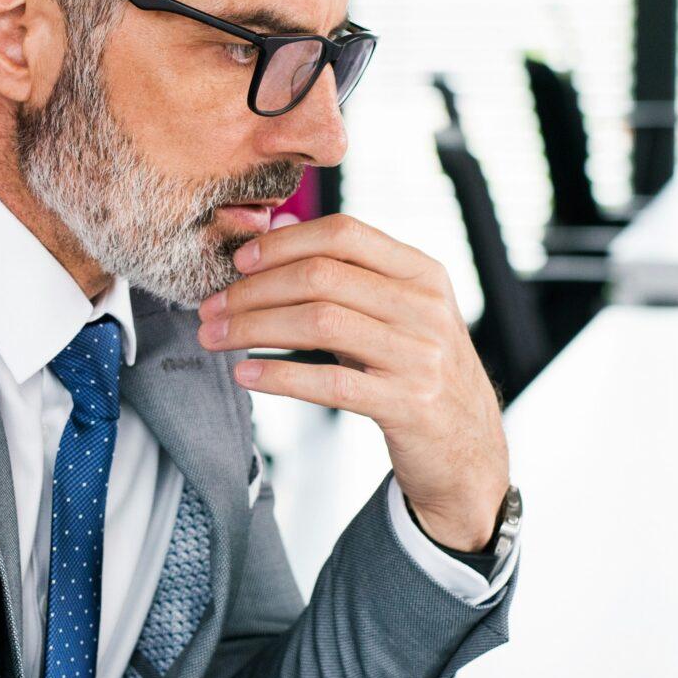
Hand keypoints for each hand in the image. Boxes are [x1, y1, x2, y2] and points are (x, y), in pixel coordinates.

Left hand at [195, 215, 509, 550]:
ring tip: (216, 338)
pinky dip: (279, 376)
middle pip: (321, 277)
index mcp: (422, 273)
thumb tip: (277, 226)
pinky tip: (246, 374)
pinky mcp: (407, 405)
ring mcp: (419, 356)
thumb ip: (346, 271)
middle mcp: (424, 308)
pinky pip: (329, 383)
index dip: (283, 242)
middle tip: (210, 308)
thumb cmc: (419, 372)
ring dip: (253, 328)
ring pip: (319, 324)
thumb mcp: (398, 314)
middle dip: (253, 290)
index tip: (239, 262)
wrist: (467, 450)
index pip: (344, 234)